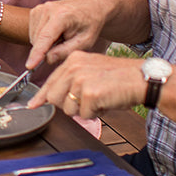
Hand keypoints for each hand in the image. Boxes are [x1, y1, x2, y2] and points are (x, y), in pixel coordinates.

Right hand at [26, 0, 107, 70]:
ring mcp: (40, 8)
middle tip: (64, 45)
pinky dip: (41, 38)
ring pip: (34, 37)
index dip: (37, 53)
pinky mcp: (35, 11)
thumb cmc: (89, 24)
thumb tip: (47, 59)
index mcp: (62, 15)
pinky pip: (33, 32)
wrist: (90, 7)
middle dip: (47, 49)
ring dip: (44, 43)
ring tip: (61, 37)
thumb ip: (66, 51)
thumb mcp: (85, 42)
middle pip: (38, 39)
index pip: (45, 37)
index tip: (29, 66)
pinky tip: (54, 33)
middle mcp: (48, 9)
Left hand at [28, 51, 145, 118]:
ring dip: (83, 111)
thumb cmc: (120, 78)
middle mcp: (73, 67)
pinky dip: (96, 114)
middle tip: (86, 102)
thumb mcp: (92, 71)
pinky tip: (106, 103)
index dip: (41, 96)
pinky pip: (84, 115)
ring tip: (99, 99)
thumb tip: (53, 97)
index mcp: (73, 60)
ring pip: (68, 109)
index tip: (33, 104)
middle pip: (54, 98)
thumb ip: (72, 80)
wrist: (142, 79)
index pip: (50, 81)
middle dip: (68, 106)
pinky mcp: (89, 94)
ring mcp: (80, 80)